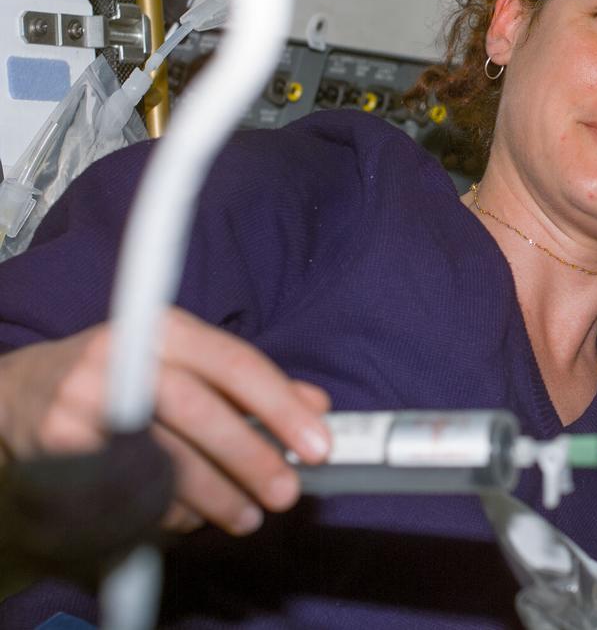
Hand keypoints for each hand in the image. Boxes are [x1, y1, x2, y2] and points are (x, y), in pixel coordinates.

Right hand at [0, 308, 330, 535]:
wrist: (27, 391)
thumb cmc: (126, 376)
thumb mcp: (189, 362)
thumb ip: (252, 384)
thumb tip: (318, 405)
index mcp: (166, 328)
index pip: (235, 363)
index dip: (281, 406)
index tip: (318, 445)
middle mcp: (124, 355)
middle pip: (199, 410)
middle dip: (250, 457)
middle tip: (286, 494)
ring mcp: (85, 399)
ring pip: (162, 455)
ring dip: (215, 495)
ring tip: (246, 516)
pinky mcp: (58, 442)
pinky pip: (124, 486)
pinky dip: (165, 508)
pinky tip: (190, 516)